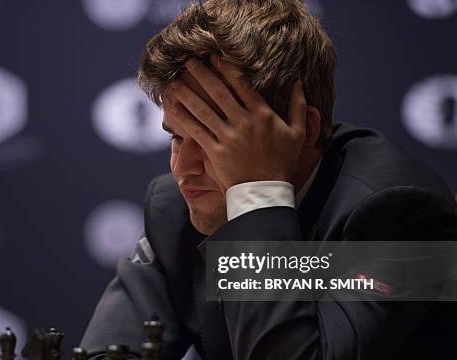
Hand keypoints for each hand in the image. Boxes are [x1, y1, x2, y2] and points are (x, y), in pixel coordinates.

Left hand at [167, 55, 307, 189]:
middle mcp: (244, 122)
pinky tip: (173, 108)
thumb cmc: (282, 162)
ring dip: (187, 93)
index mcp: (263, 115)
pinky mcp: (216, 152)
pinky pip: (197, 131)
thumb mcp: (297, 133)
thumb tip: (297, 82)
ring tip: (174, 81)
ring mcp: (228, 137)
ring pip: (204, 110)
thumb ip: (298, 106)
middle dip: (202, 75)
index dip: (226, 69)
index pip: (242, 85)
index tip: (214, 56)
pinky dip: (184, 118)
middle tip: (188, 61)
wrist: (265, 190)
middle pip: (219, 92)